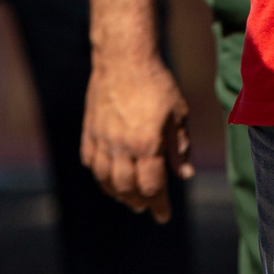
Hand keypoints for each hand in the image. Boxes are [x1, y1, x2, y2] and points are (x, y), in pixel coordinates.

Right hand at [80, 51, 191, 223]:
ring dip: (117, 192)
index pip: (151, 187)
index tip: (163, 216)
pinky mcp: (89, 129)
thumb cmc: (157, 83)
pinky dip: (99, 174)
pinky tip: (108, 177)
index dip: (158, 205)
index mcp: (146, 144)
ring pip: (104, 177)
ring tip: (127, 197)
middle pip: (126, 187)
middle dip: (138, 202)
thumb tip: (183, 175)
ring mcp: (101, 138)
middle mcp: (120, 145)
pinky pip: (90, 160)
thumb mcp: (178, 114)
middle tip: (146, 206)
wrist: (124, 57)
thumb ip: (179, 147)